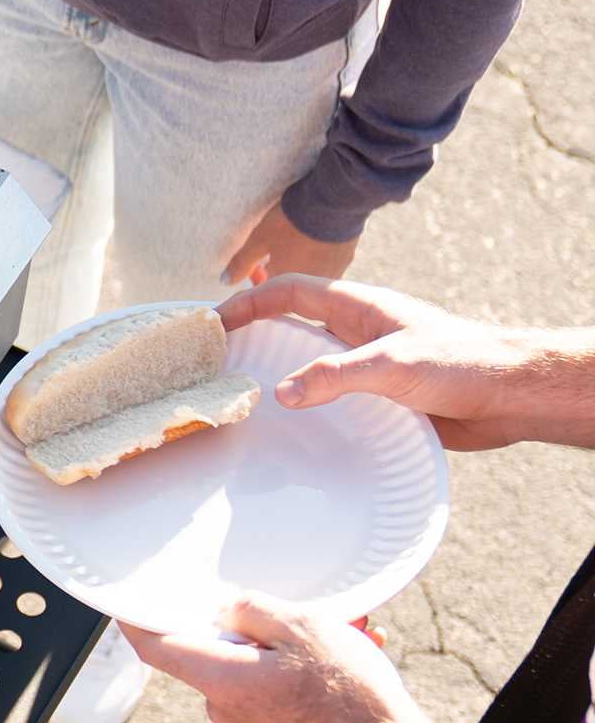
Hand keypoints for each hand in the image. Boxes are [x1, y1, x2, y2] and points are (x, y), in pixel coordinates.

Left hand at [123, 595, 429, 722]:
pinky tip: (352, 659)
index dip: (136, 621)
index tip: (125, 602)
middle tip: (305, 610)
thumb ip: (252, 611)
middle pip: (220, 651)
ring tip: (350, 636)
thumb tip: (226, 611)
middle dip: (260, 625)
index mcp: (220, 680)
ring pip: (259, 669)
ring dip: (296, 647)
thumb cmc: (349, 693)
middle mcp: (225, 709)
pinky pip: (280, 691)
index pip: (157, 647)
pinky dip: (307, 672)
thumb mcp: (302, 628)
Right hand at [219, 275, 592, 450]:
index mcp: (358, 308)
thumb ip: (335, 376)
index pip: (288, 292)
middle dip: (251, 334)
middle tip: (214, 361)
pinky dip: (302, 404)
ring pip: (307, 360)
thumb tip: (282, 393)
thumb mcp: (392, 366)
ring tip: (239, 397)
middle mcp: (356, 331)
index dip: (246, 302)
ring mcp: (365, 362)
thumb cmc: (462, 364)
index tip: (211, 324)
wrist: (510, 394)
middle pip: (290, 322)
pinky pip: (328, 394)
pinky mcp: (377, 393)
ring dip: (274, 371)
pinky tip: (288, 430)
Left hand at [220, 200, 358, 287]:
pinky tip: (312, 239)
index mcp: (288, 286)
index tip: (254, 265)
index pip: (268, 293)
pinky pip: (327, 263)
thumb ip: (241, 264)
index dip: (257, 279)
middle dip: (277, 270)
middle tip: (270, 251)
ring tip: (291, 242)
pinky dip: (316, 256)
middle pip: (290, 284)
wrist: (334, 198)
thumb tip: (225, 282)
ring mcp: (334, 271)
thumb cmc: (290, 222)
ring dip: (297, 263)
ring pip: (309, 274)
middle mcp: (313, 284)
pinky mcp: (348, 256)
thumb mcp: (258, 241)